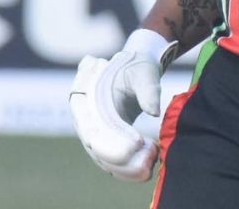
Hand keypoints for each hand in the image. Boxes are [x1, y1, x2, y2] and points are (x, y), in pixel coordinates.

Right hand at [68, 29, 177, 181]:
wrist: (136, 71)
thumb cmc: (137, 68)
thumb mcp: (143, 71)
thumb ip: (147, 88)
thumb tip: (154, 111)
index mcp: (84, 98)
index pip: (91, 129)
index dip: (111, 141)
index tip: (138, 142)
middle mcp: (84, 121)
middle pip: (97, 150)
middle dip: (123, 159)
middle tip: (149, 158)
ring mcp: (94, 136)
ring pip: (106, 162)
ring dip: (128, 168)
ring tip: (153, 161)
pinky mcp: (106, 146)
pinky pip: (114, 165)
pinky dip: (130, 171)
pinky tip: (150, 166)